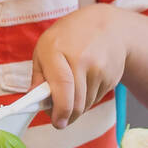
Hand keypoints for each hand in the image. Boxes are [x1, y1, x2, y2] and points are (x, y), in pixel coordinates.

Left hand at [30, 3, 127, 129]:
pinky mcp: (112, 77)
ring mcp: (99, 68)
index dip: (60, 109)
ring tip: (71, 91)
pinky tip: (85, 82)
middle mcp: (81, 59)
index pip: (62, 85)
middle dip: (66, 116)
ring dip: (76, 107)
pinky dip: (88, 98)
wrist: (106, 26)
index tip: (56, 122)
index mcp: (57, 50)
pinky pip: (96, 98)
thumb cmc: (68, 37)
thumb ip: (38, 76)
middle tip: (59, 119)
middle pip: (76, 102)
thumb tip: (34, 99)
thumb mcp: (45, 48)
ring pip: (86, 104)